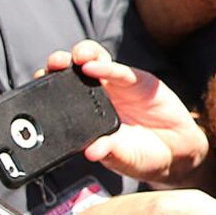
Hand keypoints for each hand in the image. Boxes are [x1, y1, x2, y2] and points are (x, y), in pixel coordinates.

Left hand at [42, 41, 207, 185]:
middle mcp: (97, 98)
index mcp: (84, 117)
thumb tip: (92, 151)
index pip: (59, 95)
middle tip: (55, 64)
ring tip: (76, 58)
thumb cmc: (143, 156)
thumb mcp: (124, 159)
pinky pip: (123, 72)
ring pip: (96, 61)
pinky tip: (97, 67)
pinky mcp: (139, 82)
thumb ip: (110, 152)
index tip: (38, 82)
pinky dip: (109, 68)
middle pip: (73, 72)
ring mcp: (117, 88)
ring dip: (84, 55)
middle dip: (60, 64)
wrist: (176, 152)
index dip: (46, 85)